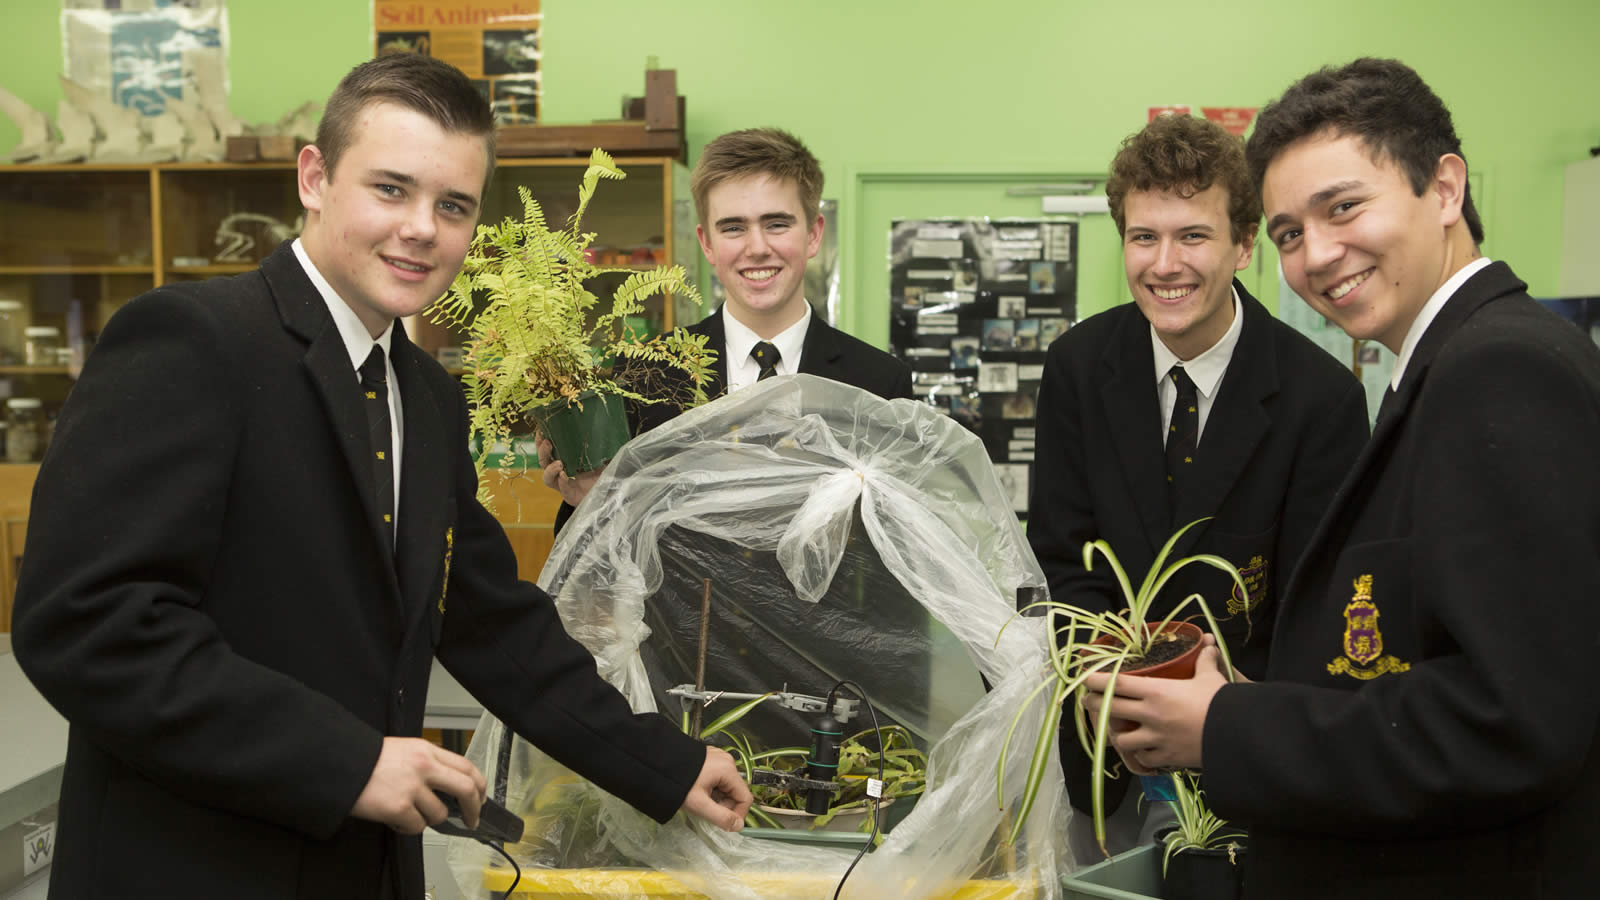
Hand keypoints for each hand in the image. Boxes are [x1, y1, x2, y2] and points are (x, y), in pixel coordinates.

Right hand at [351, 737, 486, 834]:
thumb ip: (427, 764)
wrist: (340, 764)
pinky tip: (395, 818)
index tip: (480, 798)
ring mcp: (412, 787)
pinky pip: (416, 826)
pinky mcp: (399, 807)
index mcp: (427, 750)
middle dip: (473, 809)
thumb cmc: (366, 759)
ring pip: (439, 814)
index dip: (479, 785)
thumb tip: (446, 786)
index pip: (466, 766)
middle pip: (466, 789)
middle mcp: (424, 766)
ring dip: (427, 819)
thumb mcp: (404, 750)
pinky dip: (407, 827)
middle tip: (471, 820)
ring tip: (408, 813)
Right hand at [537, 436, 602, 507]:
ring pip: (548, 478)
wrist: (606, 492)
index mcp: (563, 460)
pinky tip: (564, 476)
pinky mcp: (570, 496)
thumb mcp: (599, 456)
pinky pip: (563, 489)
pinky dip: (562, 482)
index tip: (540, 431)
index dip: (541, 442)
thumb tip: (601, 428)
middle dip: (542, 452)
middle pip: (544, 462)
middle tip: (547, 442)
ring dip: (550, 469)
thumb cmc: (600, 473)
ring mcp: (563, 485)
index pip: (548, 451)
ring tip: (559, 463)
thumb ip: (599, 446)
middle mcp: (560, 472)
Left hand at [680, 746, 751, 831]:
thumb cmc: (679, 785)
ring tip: (700, 800)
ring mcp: (718, 757)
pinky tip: (698, 791)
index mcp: (728, 770)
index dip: (738, 814)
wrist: (656, 765)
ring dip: (718, 798)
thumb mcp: (700, 805)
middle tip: (707, 811)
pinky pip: (719, 778)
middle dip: (725, 806)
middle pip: (736, 791)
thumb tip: (739, 826)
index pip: (745, 798)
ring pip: (727, 786)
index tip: (723, 822)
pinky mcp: (710, 758)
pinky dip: (712, 788)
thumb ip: (721, 817)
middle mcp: (727, 761)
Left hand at [1081, 641, 1230, 772]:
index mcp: (1156, 691)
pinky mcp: (1165, 758)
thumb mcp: (1211, 679)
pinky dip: (1140, 754)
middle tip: (1090, 701)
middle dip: (1094, 705)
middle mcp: (1150, 714)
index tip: (1084, 678)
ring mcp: (1155, 739)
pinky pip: (1143, 758)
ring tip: (1118, 730)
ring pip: (1121, 740)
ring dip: (1117, 735)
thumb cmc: (1221, 703)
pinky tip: (1143, 750)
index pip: (1116, 683)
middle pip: (1109, 709)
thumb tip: (1210, 644)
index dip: (1095, 680)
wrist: (1237, 736)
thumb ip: (1205, 661)